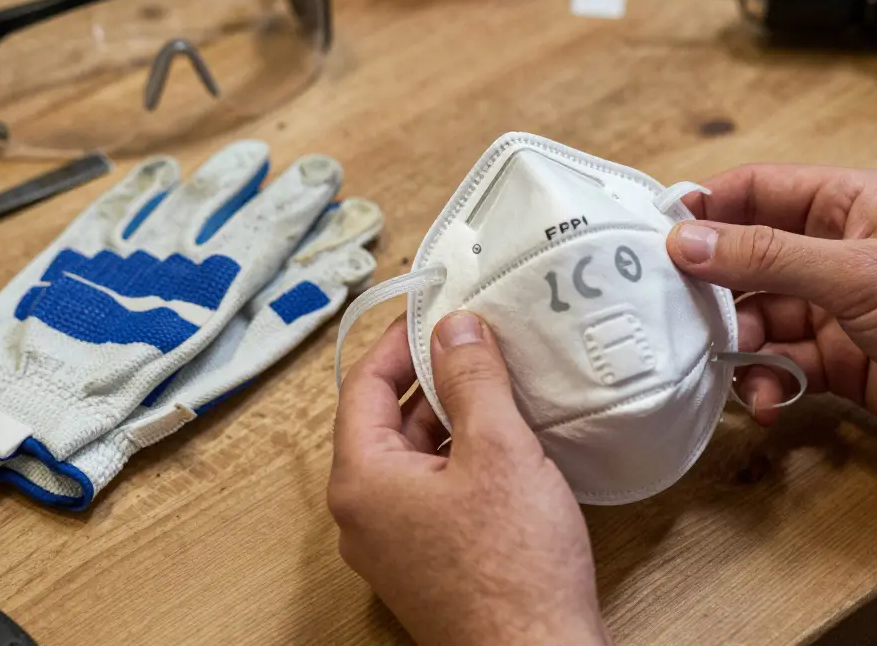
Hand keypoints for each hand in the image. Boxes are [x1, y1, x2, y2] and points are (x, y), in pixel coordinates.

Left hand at [329, 312, 609, 645]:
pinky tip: (507, 443)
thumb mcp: (498, 450)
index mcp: (362, 481)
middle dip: (433, 377)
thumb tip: (454, 329)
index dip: (401, 341)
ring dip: (452, 417)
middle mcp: (364, 515)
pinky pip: (433, 491)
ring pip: (414, 457)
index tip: (435, 309)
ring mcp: (394, 543)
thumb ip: (472, 380)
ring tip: (502, 385)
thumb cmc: (514, 567)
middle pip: (386, 421)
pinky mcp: (427, 562)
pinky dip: (462, 457)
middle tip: (480, 341)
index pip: (363, 385)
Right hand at [666, 164, 876, 459]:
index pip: (756, 190)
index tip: (656, 239)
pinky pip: (783, 365)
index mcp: (845, 204)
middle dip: (717, 292)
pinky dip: (767, 383)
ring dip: (742, 346)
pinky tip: (767, 401)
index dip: (706, 209)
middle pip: (748, 260)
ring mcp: (836, 309)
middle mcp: (835, 251)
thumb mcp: (856, 274)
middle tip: (684, 318)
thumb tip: (688, 241)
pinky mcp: (839, 362)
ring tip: (737, 367)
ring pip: (761, 318)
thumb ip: (767, 257)